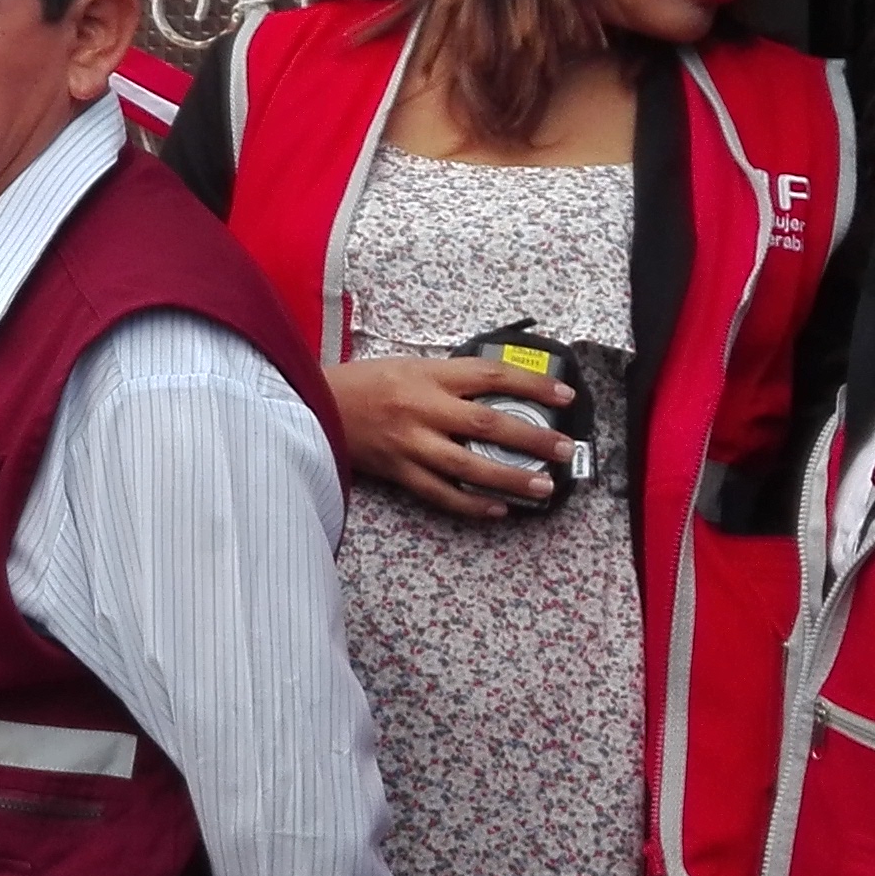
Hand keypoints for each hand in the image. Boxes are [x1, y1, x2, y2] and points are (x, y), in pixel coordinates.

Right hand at [327, 353, 575, 519]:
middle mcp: (421, 409)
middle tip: (563, 449)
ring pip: (468, 465)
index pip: (490, 376)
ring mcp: (409, 443)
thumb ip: (448, 379)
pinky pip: (439, 493)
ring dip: (510, 478)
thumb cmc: (359, 383)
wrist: (310, 406)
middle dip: (532, 438)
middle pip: (487, 425)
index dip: (532, 384)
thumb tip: (495, 393)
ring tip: (542, 487)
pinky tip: (497, 509)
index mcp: (427, 376)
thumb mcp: (408, 366)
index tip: (565, 394)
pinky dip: (471, 503)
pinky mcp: (397, 471)